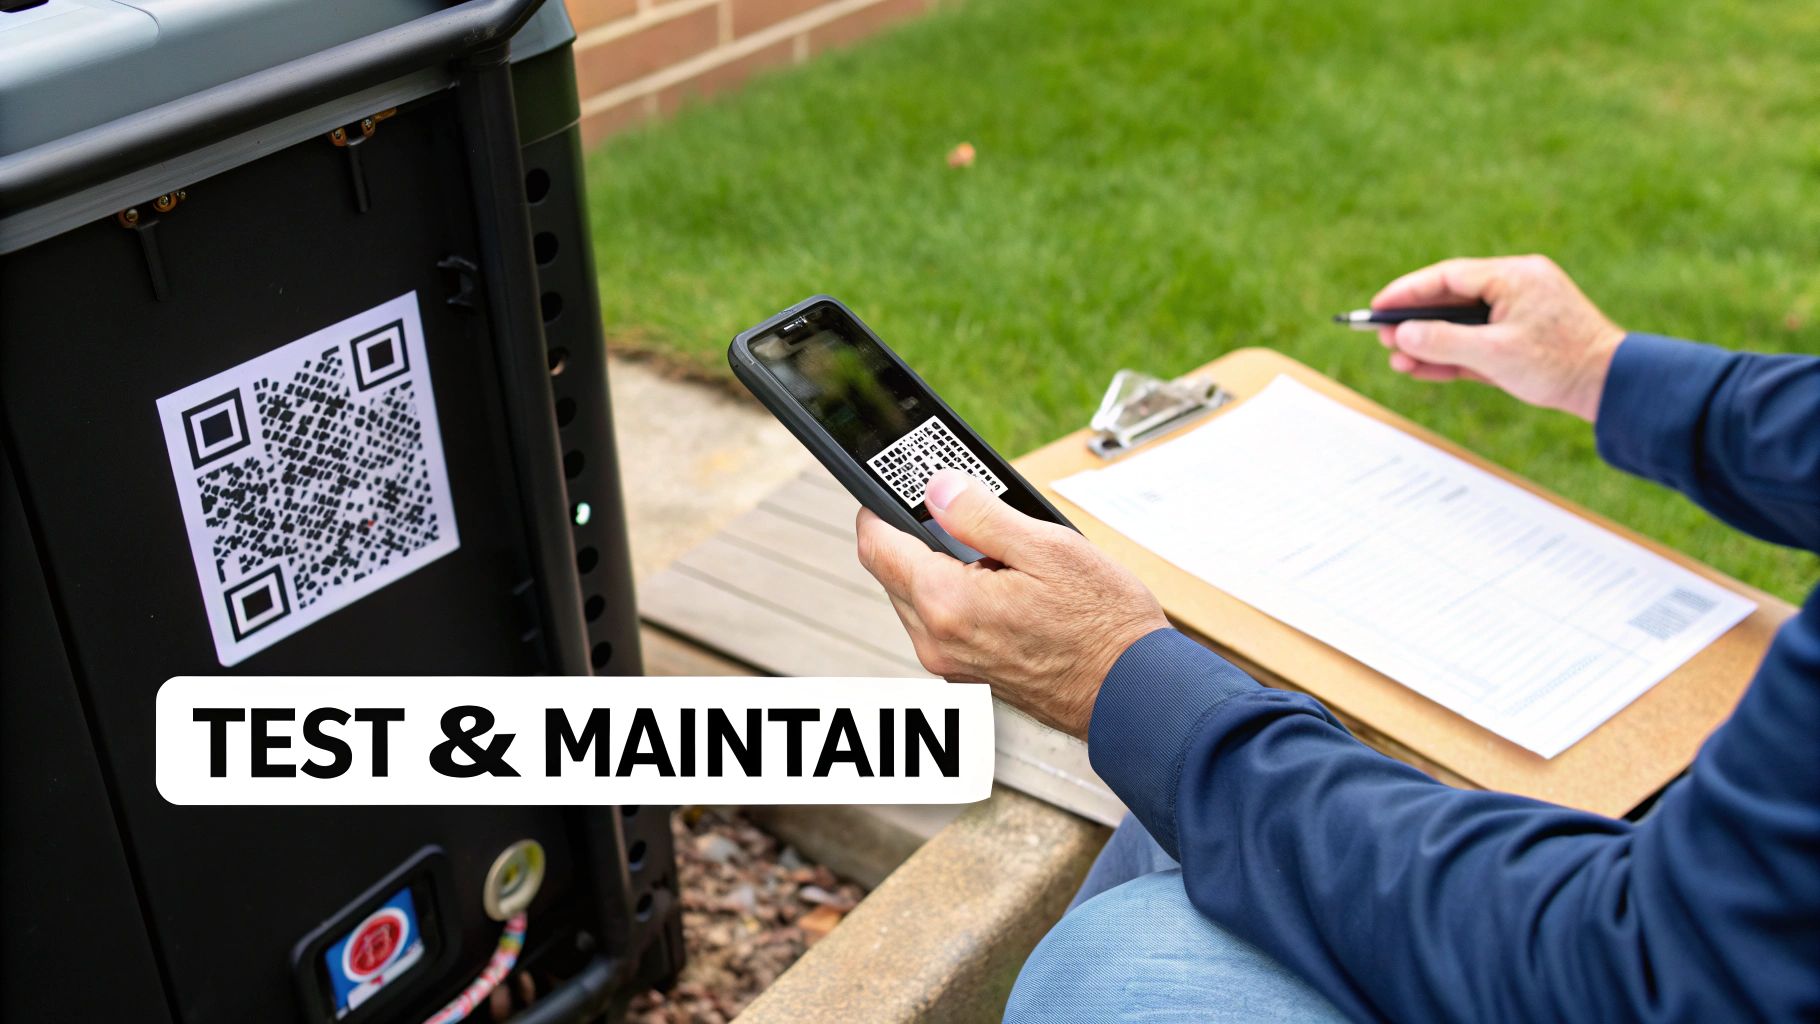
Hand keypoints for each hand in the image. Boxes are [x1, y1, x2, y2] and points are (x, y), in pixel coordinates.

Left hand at [855, 469, 1168, 738]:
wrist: (1135, 692)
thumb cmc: (1104, 624)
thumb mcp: (1046, 547)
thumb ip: (979, 514)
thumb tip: (936, 489)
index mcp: (946, 604)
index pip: (876, 546)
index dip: (878, 507)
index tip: (895, 485)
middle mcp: (938, 642)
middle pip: (891, 573)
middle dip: (914, 536)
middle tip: (958, 508)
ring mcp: (952, 665)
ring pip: (915, 600)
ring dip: (937, 568)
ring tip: (994, 550)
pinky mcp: (970, 676)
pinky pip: (942, 625)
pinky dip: (957, 598)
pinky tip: (1001, 584)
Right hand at [1371, 255, 1627, 420]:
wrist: (1611, 386)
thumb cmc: (1560, 364)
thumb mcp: (1493, 354)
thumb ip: (1443, 342)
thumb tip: (1404, 336)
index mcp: (1514, 276)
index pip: (1448, 277)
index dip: (1408, 292)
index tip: (1378, 306)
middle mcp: (1517, 287)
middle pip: (1453, 299)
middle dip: (1416, 322)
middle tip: (1382, 337)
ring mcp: (1521, 313)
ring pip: (1464, 324)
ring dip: (1431, 343)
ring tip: (1398, 359)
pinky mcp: (1523, 338)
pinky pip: (1479, 341)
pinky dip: (1453, 354)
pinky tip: (1422, 367)